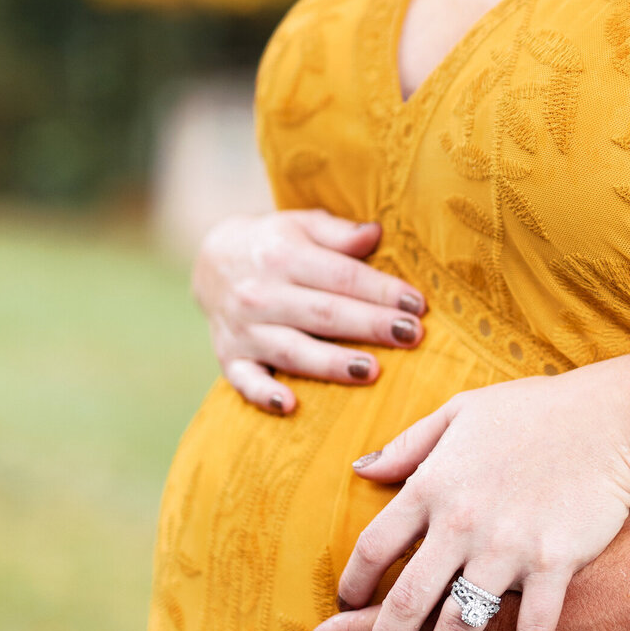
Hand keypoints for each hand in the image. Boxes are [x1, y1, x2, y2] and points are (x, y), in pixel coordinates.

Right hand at [192, 209, 425, 413]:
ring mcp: (243, 329)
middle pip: (324, 313)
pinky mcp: (229, 358)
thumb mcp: (302, 225)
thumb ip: (339, 233)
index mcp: (282, 255)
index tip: (418, 305)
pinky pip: (245, 381)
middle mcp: (259, 293)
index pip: (341, 276)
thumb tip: (376, 233)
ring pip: (292, 350)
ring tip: (372, 371)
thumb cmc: (274, 244)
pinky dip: (264, 394)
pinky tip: (290, 405)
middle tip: (412, 336)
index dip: (381, 290)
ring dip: (332, 363)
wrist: (211, 261)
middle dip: (371, 325)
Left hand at [333, 368, 629, 630]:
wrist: (611, 419)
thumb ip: (409, 444)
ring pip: (457, 626)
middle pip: (405, 601)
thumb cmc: (535, 412)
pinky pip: (531, 628)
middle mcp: (462, 521)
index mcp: (433, 484)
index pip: (372, 546)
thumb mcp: (461, 412)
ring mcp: (508, 546)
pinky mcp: (555, 563)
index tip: (345, 612)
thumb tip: (361, 469)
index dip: (352, 585)